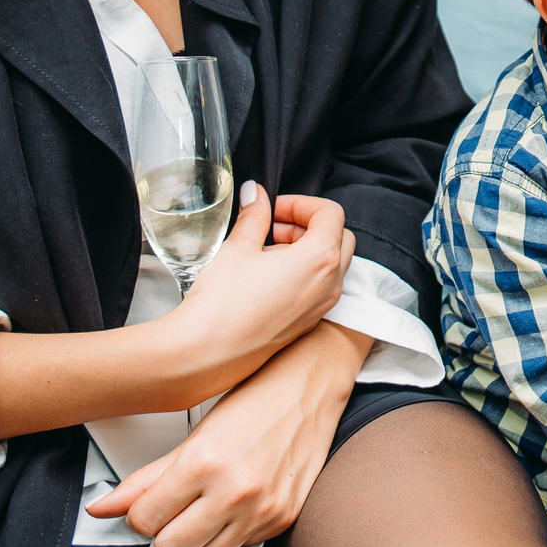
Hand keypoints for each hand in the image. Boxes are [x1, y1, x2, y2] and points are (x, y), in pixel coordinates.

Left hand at [85, 321, 373, 546]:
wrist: (311, 387)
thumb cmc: (253, 401)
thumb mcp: (194, 436)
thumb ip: (145, 478)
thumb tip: (100, 509)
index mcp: (203, 463)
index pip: (143, 519)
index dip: (140, 512)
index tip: (150, 501)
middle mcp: (235, 490)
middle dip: (164, 531)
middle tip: (175, 507)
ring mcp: (263, 509)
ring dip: (194, 542)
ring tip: (202, 511)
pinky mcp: (283, 520)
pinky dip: (228, 536)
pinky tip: (233, 507)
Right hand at [170, 184, 350, 379]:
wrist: (207, 352)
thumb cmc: (223, 301)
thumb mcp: (238, 247)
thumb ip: (254, 215)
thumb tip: (256, 193)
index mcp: (320, 259)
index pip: (330, 213)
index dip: (301, 203)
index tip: (273, 208)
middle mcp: (331, 285)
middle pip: (338, 237)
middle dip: (307, 225)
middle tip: (272, 227)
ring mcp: (322, 307)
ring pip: (330, 264)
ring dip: (305, 249)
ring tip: (264, 252)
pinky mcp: (308, 323)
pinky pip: (319, 288)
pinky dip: (302, 273)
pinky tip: (265, 276)